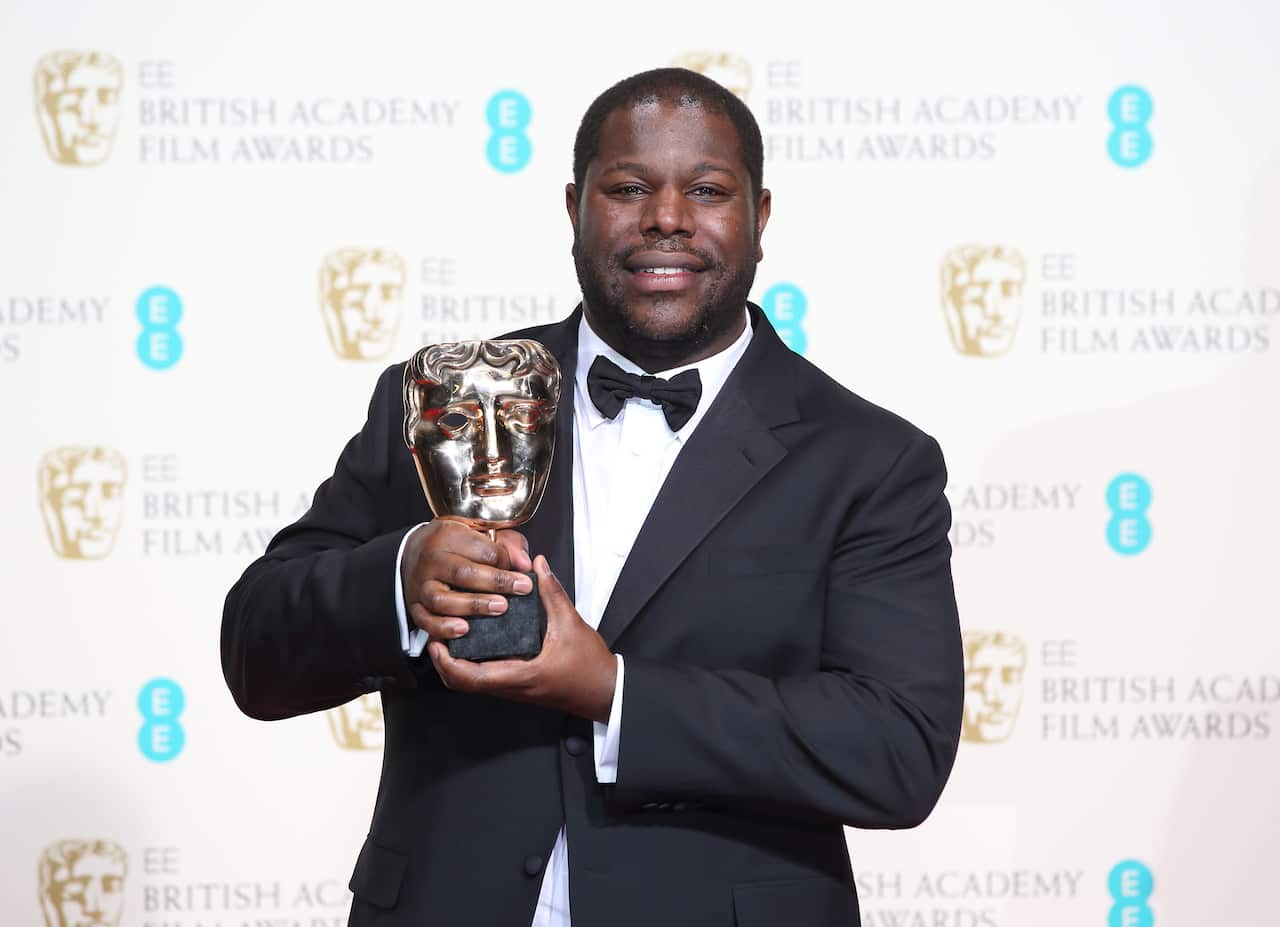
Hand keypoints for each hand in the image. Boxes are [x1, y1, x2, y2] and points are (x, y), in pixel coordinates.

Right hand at [401, 517, 534, 641]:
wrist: (415, 551)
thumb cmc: (456, 542)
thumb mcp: (483, 531)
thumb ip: (508, 544)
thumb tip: (524, 564)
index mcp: (449, 535)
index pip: (483, 549)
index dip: (506, 562)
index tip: (524, 575)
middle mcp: (431, 560)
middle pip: (463, 573)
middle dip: (496, 583)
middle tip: (521, 589)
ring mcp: (421, 585)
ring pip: (443, 600)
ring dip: (473, 606)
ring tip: (499, 608)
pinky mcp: (415, 606)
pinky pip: (425, 621)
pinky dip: (443, 628)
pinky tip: (464, 630)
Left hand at [427, 555, 617, 722]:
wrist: (604, 691)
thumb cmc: (589, 665)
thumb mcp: (570, 623)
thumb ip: (552, 592)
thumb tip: (538, 565)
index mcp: (519, 674)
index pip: (470, 677)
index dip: (447, 661)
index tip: (438, 641)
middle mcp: (511, 686)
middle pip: (462, 684)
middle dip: (444, 663)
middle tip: (437, 637)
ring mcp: (513, 688)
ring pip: (472, 683)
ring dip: (456, 664)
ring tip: (452, 636)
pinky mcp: (518, 684)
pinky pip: (485, 679)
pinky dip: (472, 664)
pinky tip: (476, 642)